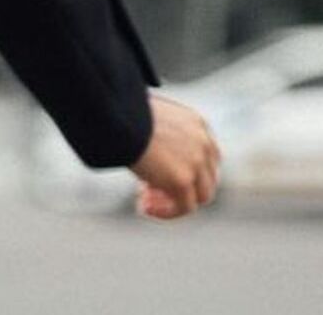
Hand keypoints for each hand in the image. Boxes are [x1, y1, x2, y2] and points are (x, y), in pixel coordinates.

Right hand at [127, 93, 220, 220]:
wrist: (116, 115)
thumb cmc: (119, 111)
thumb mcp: (147, 115)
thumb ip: (157, 132)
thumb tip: (144, 145)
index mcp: (196, 123)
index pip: (204, 154)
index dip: (184, 167)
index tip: (156, 170)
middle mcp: (203, 142)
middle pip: (206, 176)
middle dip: (182, 186)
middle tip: (149, 189)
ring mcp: (196, 163)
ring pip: (200, 195)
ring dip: (175, 201)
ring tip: (146, 202)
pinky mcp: (183, 180)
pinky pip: (184, 207)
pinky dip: (167, 212)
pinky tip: (143, 207)